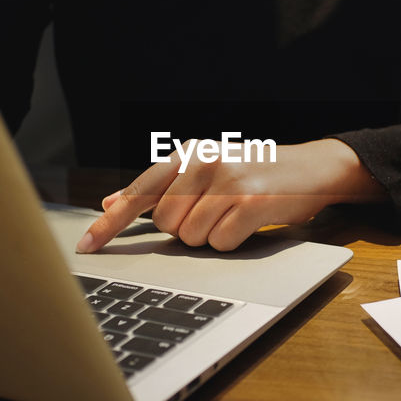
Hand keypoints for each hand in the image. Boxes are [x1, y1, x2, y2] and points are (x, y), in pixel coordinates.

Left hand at [76, 139, 384, 252]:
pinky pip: (221, 243)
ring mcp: (228, 181)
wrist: (313, 168)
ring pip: (193, 238)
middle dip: (187, 229)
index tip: (87, 246)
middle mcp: (204, 162)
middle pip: (167, 224)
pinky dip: (233, 242)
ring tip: (235, 215)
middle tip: (216, 212)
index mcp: (189, 153)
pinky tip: (250, 223)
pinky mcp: (251, 202)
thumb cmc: (256, 173)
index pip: (139, 192)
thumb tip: (110, 203)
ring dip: (212, 237)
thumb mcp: (206, 170)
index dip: (111, 224)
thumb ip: (160, 187)